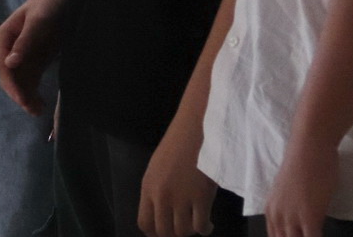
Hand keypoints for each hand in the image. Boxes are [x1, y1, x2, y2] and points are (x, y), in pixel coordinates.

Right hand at [0, 0, 68, 114]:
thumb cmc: (50, 1)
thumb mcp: (39, 20)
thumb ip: (25, 41)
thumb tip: (9, 64)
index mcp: (5, 37)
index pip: (5, 68)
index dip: (13, 86)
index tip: (24, 101)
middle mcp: (10, 48)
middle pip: (11, 77)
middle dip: (20, 94)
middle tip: (35, 110)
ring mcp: (24, 54)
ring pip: (21, 81)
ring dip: (27, 96)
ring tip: (39, 111)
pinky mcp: (36, 58)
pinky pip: (32, 78)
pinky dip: (34, 91)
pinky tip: (42, 103)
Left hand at [138, 122, 216, 236]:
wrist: (197, 127)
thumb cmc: (178, 143)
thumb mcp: (158, 168)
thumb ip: (156, 191)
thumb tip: (161, 215)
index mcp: (148, 187)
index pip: (144, 223)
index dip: (154, 234)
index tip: (164, 233)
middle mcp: (162, 196)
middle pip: (163, 232)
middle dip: (173, 235)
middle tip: (183, 229)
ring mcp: (181, 198)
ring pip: (182, 232)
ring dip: (190, 232)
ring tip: (195, 225)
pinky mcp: (201, 197)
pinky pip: (200, 226)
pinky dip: (205, 229)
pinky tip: (208, 225)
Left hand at [261, 135, 338, 236]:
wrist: (310, 146)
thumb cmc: (304, 161)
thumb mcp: (291, 191)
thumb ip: (292, 208)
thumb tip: (302, 220)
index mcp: (271, 210)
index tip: (301, 234)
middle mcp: (277, 216)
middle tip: (308, 233)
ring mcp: (292, 218)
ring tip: (316, 232)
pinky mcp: (309, 218)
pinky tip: (324, 235)